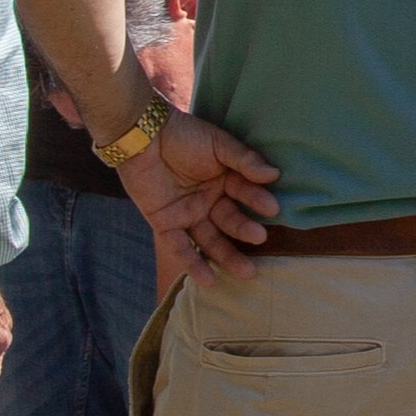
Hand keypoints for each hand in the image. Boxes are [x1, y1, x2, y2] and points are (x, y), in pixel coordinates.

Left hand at [119, 108, 281, 281]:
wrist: (142, 136)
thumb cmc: (183, 134)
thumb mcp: (218, 143)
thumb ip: (244, 160)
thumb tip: (274, 175)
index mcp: (224, 180)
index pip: (244, 194)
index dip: (257, 201)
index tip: (272, 209)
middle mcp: (209, 200)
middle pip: (230, 221)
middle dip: (245, 231)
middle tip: (260, 238)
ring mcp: (188, 214)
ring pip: (210, 240)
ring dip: (228, 256)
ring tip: (248, 272)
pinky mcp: (166, 224)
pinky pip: (180, 247)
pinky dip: (193, 265)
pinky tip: (209, 280)